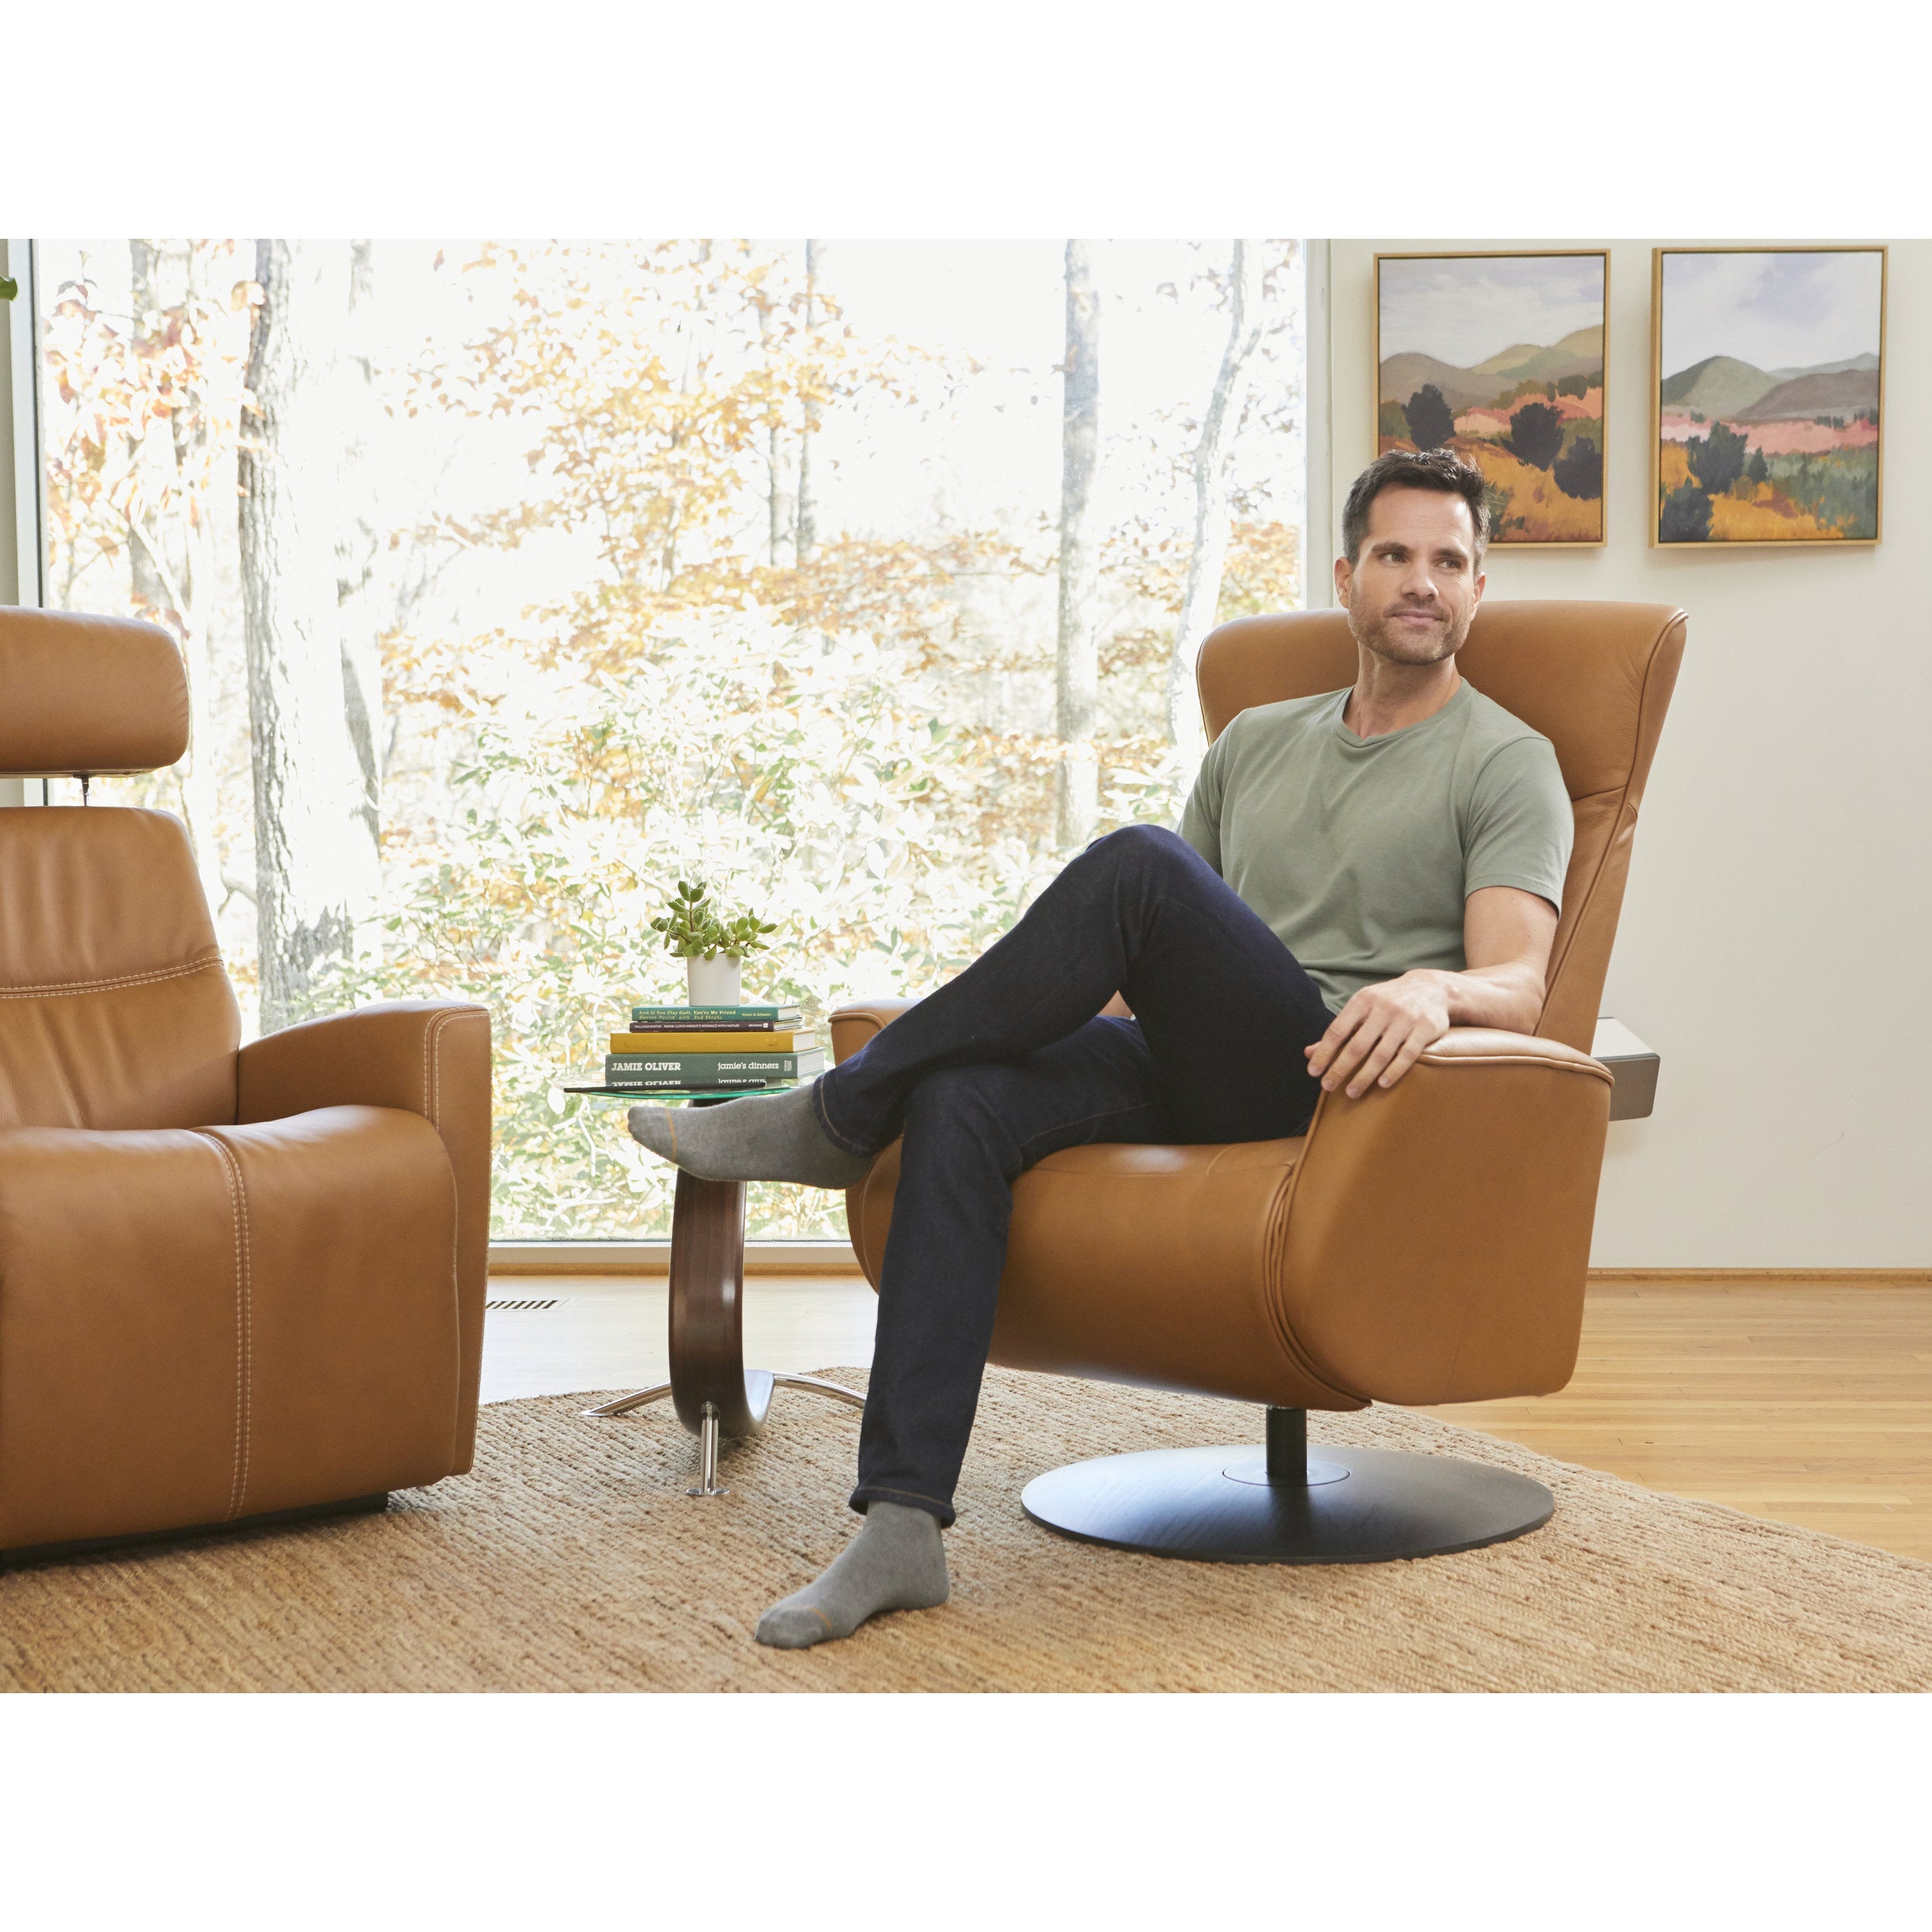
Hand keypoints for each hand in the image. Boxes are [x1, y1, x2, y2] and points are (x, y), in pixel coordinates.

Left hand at [1304, 971, 1451, 1098]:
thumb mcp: (1362, 1009)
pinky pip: (1407, 1055)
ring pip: (1381, 1054)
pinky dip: (1393, 1071)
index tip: (1313, 1072)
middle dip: (1339, 1069)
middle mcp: (1383, 1008)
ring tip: (1351, 1092)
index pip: (1337, 1030)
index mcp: (1363, 1001)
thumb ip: (1338, 1031)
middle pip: (1356, 1045)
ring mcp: (1405, 1018)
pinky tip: (1382, 1085)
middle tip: (1327, 1087)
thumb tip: (1308, 1053)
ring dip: (1364, 1076)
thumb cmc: (1387, 1003)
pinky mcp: (1425, 1029)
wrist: (1430, 988)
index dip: (1324, 1053)